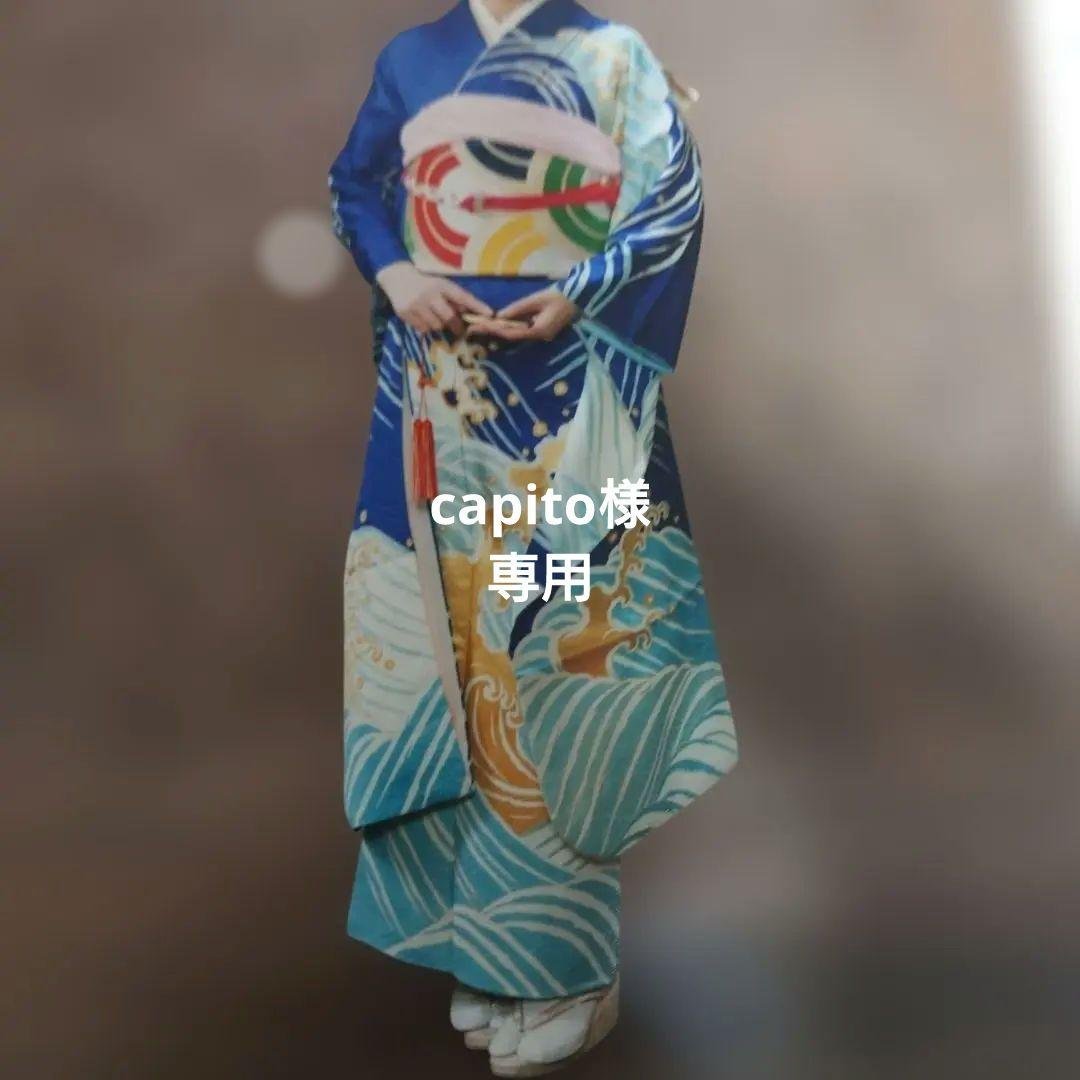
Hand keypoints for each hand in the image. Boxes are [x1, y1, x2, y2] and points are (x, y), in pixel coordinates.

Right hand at [376, 261, 492, 336]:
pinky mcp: (405, 313)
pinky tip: (422, 316)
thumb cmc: (425, 283)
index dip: (477, 306)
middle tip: (459, 329)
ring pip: (436, 325)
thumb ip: (454, 298)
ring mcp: (416, 304)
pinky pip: (423, 328)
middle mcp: (429, 294)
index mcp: (440, 284)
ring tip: (434, 316)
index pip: (462, 297)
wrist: (396, 278)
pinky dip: (426, 326)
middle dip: (456, 325)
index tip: (489, 314)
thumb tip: (471, 313)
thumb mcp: (440, 285)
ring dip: (439, 324)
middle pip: (449, 317)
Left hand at [466, 288, 578, 342]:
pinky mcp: (542, 330)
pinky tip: (497, 324)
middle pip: (511, 336)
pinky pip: (522, 331)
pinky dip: (509, 328)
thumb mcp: (537, 299)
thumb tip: (499, 316)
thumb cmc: (559, 296)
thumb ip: (517, 309)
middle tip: (474, 329)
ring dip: (499, 331)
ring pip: (516, 335)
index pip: (511, 333)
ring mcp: (541, 335)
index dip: (494, 330)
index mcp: (538, 331)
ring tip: (481, 327)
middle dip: (492, 332)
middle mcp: (538, 337)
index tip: (479, 327)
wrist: (578, 297)